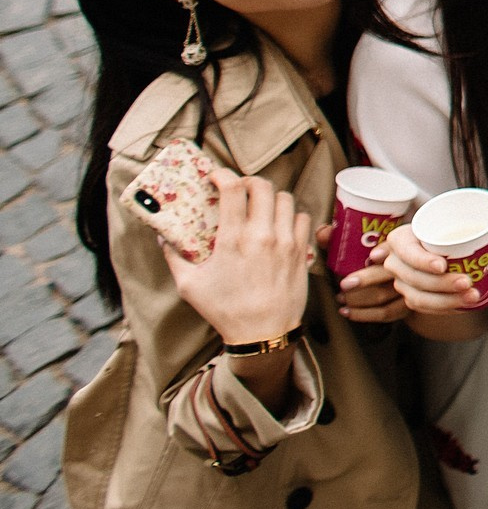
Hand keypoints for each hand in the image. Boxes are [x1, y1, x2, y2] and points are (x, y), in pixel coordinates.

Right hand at [162, 172, 313, 345]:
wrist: (264, 333)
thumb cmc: (224, 310)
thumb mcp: (189, 286)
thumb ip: (174, 258)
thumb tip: (162, 238)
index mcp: (233, 239)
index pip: (233, 189)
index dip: (223, 175)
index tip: (216, 176)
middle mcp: (262, 234)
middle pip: (263, 186)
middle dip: (249, 182)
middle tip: (240, 190)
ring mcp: (286, 241)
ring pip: (286, 198)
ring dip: (271, 198)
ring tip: (261, 207)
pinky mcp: (302, 250)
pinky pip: (303, 218)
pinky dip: (292, 216)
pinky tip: (280, 224)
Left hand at [314, 221, 407, 322]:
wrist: (400, 276)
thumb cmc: (374, 256)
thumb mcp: (360, 242)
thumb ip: (339, 237)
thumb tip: (323, 233)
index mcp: (402, 241)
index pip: (397, 245)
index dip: (386, 250)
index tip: (372, 256)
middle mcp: (410, 263)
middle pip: (391, 272)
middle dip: (366, 279)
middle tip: (345, 284)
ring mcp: (412, 286)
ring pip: (385, 295)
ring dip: (360, 299)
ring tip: (341, 297)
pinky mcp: (408, 306)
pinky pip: (387, 313)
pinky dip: (365, 315)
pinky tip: (348, 311)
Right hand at [383, 214, 487, 314]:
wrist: (427, 249)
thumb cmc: (440, 234)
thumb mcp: (456, 225)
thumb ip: (483, 222)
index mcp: (401, 239)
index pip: (406, 251)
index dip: (422, 260)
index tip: (442, 265)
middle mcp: (396, 261)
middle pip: (414, 278)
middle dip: (441, 284)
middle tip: (466, 282)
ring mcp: (401, 282)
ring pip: (418, 297)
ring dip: (445, 300)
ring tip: (470, 297)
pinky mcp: (411, 296)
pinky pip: (424, 308)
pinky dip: (444, 308)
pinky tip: (463, 306)